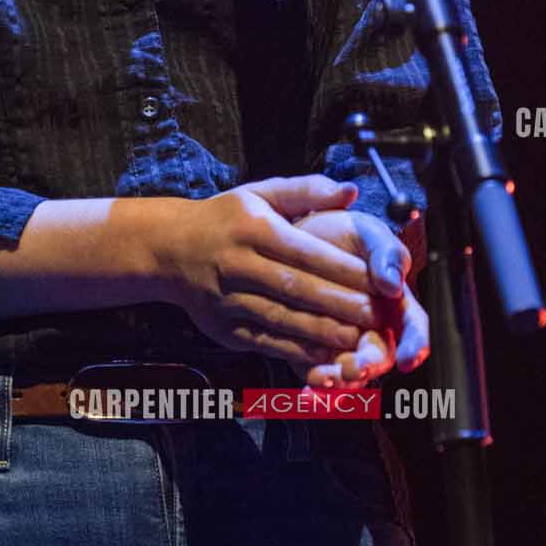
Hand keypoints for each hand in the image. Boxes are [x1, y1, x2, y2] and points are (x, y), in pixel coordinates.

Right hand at [150, 176, 384, 372]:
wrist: (168, 248)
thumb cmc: (225, 219)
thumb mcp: (260, 194)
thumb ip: (307, 191)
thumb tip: (351, 192)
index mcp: (253, 228)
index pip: (306, 252)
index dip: (343, 270)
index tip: (376, 282)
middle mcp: (237, 263)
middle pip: (296, 288)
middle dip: (340, 305)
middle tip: (377, 316)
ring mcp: (227, 299)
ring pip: (281, 319)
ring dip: (321, 332)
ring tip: (357, 340)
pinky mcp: (222, 328)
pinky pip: (264, 342)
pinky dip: (295, 351)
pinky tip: (323, 355)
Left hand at [288, 208, 429, 387]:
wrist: (297, 237)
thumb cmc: (341, 235)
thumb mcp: (367, 232)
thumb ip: (386, 253)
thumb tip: (394, 284)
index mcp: (394, 303)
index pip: (413, 328)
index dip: (416, 345)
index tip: (409, 358)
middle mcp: (373, 329)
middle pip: (380, 358)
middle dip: (367, 367)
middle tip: (352, 367)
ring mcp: (343, 345)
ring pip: (351, 377)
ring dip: (340, 385)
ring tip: (322, 381)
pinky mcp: (313, 354)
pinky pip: (320, 380)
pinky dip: (317, 391)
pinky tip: (308, 393)